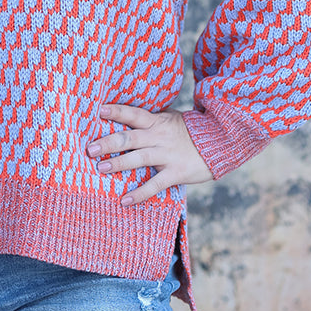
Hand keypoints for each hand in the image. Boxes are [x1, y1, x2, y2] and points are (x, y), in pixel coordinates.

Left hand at [86, 103, 212, 204]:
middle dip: (109, 142)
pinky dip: (139, 193)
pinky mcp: (176, 173)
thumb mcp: (171, 118)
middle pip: (130, 137)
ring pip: (139, 158)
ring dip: (118, 164)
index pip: (133, 113)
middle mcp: (159, 137)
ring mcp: (167, 155)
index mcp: (156, 122)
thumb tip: (128, 116)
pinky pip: (155, 184)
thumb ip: (152, 119)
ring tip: (100, 168)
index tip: (98, 110)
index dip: (117, 111)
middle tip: (90, 148)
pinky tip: (124, 200)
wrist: (220, 143)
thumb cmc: (190, 131)